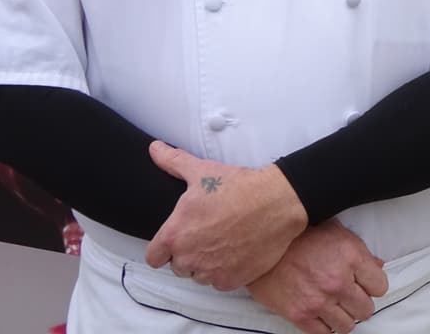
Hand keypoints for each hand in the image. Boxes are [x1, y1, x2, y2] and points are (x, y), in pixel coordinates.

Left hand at [144, 140, 307, 290]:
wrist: (276, 202)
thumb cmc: (238, 187)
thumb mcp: (202, 171)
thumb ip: (173, 162)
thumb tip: (154, 149)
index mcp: (175, 235)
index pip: (153, 257)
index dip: (163, 248)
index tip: (177, 238)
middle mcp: (188, 258)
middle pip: (178, 266)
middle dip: (187, 254)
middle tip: (206, 235)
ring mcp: (210, 272)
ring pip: (199, 275)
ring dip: (206, 264)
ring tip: (223, 242)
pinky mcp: (231, 281)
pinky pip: (219, 282)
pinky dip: (225, 271)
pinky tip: (236, 252)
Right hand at [248, 219, 387, 333]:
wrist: (262, 245)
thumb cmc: (299, 235)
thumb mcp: (335, 232)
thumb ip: (359, 251)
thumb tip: (378, 266)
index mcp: (350, 256)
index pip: (380, 286)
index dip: (373, 284)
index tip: (364, 283)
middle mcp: (337, 281)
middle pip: (366, 309)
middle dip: (360, 302)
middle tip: (349, 295)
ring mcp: (319, 300)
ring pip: (348, 325)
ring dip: (343, 316)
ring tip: (335, 305)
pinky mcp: (300, 315)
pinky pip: (325, 333)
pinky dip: (325, 325)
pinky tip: (321, 312)